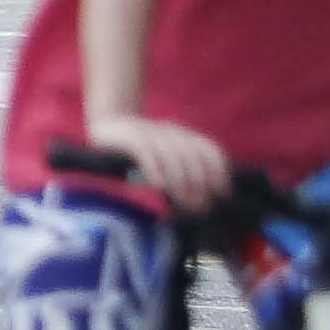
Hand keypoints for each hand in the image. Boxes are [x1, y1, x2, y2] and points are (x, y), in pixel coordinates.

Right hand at [77, 109, 227, 212]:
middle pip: (193, 156)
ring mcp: (150, 132)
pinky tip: (158, 186)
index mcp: (183, 134)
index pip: (210, 150)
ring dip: (180, 182)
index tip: (221, 193)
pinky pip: (146, 153)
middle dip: (200, 184)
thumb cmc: (139, 148)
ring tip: (182, 203)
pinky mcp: (130, 136)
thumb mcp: (165, 154)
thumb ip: (181, 168)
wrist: (108, 122)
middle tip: (199, 207)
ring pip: (172, 156)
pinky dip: (155, 169)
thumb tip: (200, 197)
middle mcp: (170, 131)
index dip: (219, 172)